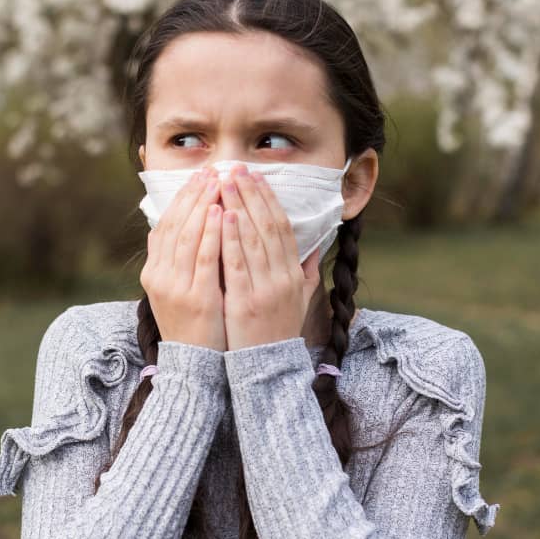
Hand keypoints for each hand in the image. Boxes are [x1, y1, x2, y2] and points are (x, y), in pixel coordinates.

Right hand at [140, 166, 226, 351]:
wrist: (194, 366)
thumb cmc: (192, 325)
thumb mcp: (174, 292)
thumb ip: (172, 261)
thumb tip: (166, 230)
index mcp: (154, 273)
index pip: (165, 226)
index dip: (182, 199)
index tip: (198, 176)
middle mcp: (160, 277)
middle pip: (175, 226)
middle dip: (193, 195)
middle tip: (210, 170)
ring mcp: (176, 288)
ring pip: (187, 237)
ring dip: (203, 206)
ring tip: (217, 182)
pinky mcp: (196, 298)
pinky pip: (204, 259)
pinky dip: (212, 233)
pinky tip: (221, 213)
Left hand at [220, 163, 320, 349]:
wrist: (268, 370)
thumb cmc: (278, 333)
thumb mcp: (301, 300)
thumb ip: (308, 272)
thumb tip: (315, 248)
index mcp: (294, 274)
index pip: (282, 228)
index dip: (269, 199)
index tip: (256, 177)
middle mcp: (283, 278)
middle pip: (267, 226)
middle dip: (251, 194)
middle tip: (236, 168)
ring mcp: (266, 290)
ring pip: (253, 240)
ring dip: (239, 207)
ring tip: (225, 182)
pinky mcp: (246, 303)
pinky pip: (238, 265)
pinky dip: (232, 239)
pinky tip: (224, 217)